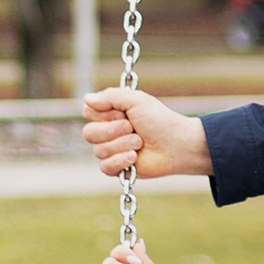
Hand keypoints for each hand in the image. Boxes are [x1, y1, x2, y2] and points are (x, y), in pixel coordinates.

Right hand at [82, 86, 214, 181]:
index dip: (103, 114)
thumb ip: (110, 96)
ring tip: (140, 142)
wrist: (176, 145)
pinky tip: (134, 157)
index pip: (87, 111)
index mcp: (110, 113)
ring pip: (98, 150)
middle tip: (133, 128)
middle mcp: (108, 131)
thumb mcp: (136, 100)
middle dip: (112, 130)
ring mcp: (112, 150)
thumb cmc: (159, 120)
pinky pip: (105, 167)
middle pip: (88, 133)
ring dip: (122, 144)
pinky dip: (120, 161)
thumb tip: (86, 98)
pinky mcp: (117, 168)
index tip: (123, 113)